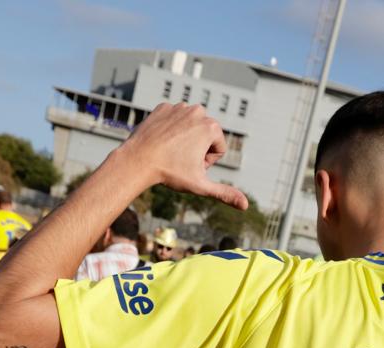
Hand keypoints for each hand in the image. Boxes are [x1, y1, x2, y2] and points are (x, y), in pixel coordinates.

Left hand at [117, 104, 247, 210]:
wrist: (137, 160)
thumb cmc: (170, 173)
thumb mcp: (200, 185)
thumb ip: (224, 193)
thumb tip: (245, 205)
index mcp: (211, 127)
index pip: (218, 148)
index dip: (207, 162)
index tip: (191, 167)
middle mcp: (198, 112)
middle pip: (205, 136)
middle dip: (197, 149)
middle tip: (179, 160)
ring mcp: (179, 107)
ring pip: (189, 127)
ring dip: (184, 139)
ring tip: (170, 151)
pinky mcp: (163, 107)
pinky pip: (173, 120)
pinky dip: (169, 130)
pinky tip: (160, 141)